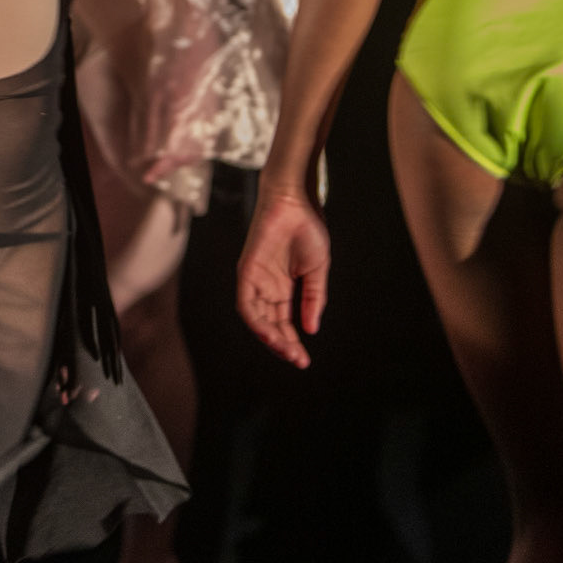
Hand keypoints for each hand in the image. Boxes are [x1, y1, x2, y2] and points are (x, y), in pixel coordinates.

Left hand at [236, 171, 330, 368]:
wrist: (297, 202)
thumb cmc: (308, 230)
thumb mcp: (317, 271)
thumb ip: (313, 300)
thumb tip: (311, 328)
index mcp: (284, 287)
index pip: (284, 322)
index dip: (293, 341)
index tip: (304, 360)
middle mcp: (267, 286)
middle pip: (270, 323)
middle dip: (282, 344)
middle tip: (296, 359)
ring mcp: (256, 279)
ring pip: (256, 317)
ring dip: (269, 336)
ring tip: (285, 350)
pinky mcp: (247, 270)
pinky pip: (246, 301)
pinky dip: (255, 319)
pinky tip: (269, 332)